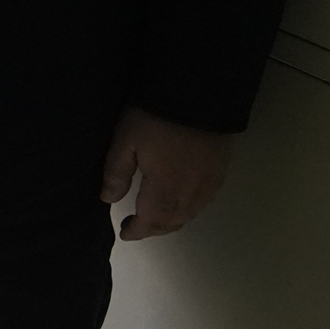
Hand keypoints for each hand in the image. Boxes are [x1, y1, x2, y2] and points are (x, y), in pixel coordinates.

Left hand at [99, 106, 232, 239]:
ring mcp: (211, 181)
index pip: (153, 220)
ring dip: (173, 220)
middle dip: (155, 228)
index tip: (126, 234)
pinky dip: (190, 209)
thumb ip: (116, 173)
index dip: (138, 231)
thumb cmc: (153, 117)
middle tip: (137, 227)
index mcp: (167, 187)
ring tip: (155, 218)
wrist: (197, 94)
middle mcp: (193, 191)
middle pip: (174, 221)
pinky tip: (180, 202)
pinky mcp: (221, 170)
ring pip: (192, 213)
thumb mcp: (125, 141)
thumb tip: (108, 200)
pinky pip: (206, 200)